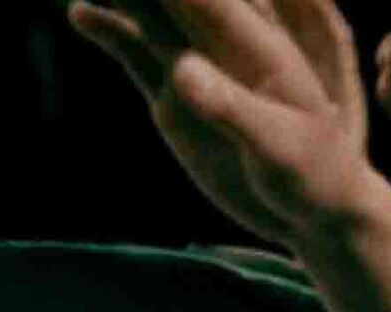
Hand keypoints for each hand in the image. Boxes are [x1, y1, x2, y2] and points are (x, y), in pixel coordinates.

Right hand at [70, 0, 387, 247]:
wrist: (312, 212)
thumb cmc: (312, 175)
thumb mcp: (276, 147)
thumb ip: (231, 108)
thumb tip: (181, 69)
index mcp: (256, 46)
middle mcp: (220, 47)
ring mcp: (195, 70)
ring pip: (149, 16)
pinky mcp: (174, 99)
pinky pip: (136, 56)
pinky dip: (110, 32)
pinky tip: (79, 12)